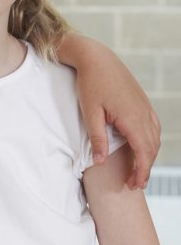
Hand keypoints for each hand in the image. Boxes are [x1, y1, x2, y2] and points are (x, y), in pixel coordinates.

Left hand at [76, 59, 160, 189]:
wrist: (97, 59)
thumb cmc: (90, 84)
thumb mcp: (90, 112)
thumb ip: (97, 138)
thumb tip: (100, 161)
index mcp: (133, 118)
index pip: (143, 152)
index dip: (141, 171)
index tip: (135, 185)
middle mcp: (144, 114)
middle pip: (152, 148)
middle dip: (145, 168)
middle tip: (135, 185)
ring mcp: (146, 108)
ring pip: (154, 138)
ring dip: (148, 156)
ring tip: (138, 171)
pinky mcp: (143, 103)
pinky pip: (152, 127)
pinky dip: (150, 142)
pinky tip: (142, 149)